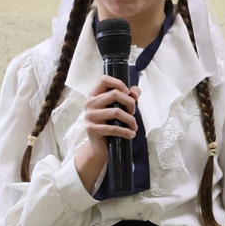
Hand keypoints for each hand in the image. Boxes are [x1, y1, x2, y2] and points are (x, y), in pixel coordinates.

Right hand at [74, 76, 139, 192]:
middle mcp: (90, 103)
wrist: (99, 146)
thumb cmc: (110, 124)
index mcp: (94, 95)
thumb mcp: (118, 108)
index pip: (104, 79)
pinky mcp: (92, 129)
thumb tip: (135, 92)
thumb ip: (128, 96)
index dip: (119, 83)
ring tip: (134, 126)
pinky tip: (131, 134)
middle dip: (129, 102)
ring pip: (116, 112)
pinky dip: (126, 131)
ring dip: (130, 119)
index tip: (128, 93)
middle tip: (133, 112)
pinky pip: (113, 128)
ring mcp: (90, 116)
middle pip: (114, 94)